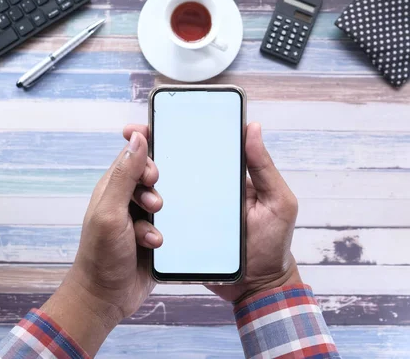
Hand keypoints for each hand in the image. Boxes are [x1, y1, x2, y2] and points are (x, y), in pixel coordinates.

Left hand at [41, 131, 163, 355]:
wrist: (105, 296)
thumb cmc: (100, 254)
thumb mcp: (110, 211)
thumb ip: (125, 175)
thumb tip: (136, 138)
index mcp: (112, 187)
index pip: (130, 153)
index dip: (144, 144)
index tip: (156, 139)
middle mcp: (125, 199)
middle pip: (151, 175)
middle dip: (156, 184)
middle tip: (152, 201)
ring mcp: (139, 218)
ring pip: (162, 200)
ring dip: (159, 213)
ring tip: (149, 229)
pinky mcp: (152, 237)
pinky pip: (167, 224)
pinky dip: (161, 233)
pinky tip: (153, 245)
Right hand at [122, 122, 300, 303]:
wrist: (259, 287)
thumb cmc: (273, 243)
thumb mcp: (277, 201)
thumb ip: (264, 168)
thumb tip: (252, 127)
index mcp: (223, 176)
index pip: (197, 148)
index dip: (175, 131)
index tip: (152, 122)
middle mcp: (203, 190)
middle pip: (172, 165)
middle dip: (149, 150)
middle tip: (132, 140)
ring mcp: (190, 212)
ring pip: (161, 191)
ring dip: (144, 181)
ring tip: (137, 178)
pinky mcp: (181, 234)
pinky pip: (161, 220)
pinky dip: (147, 213)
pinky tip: (136, 207)